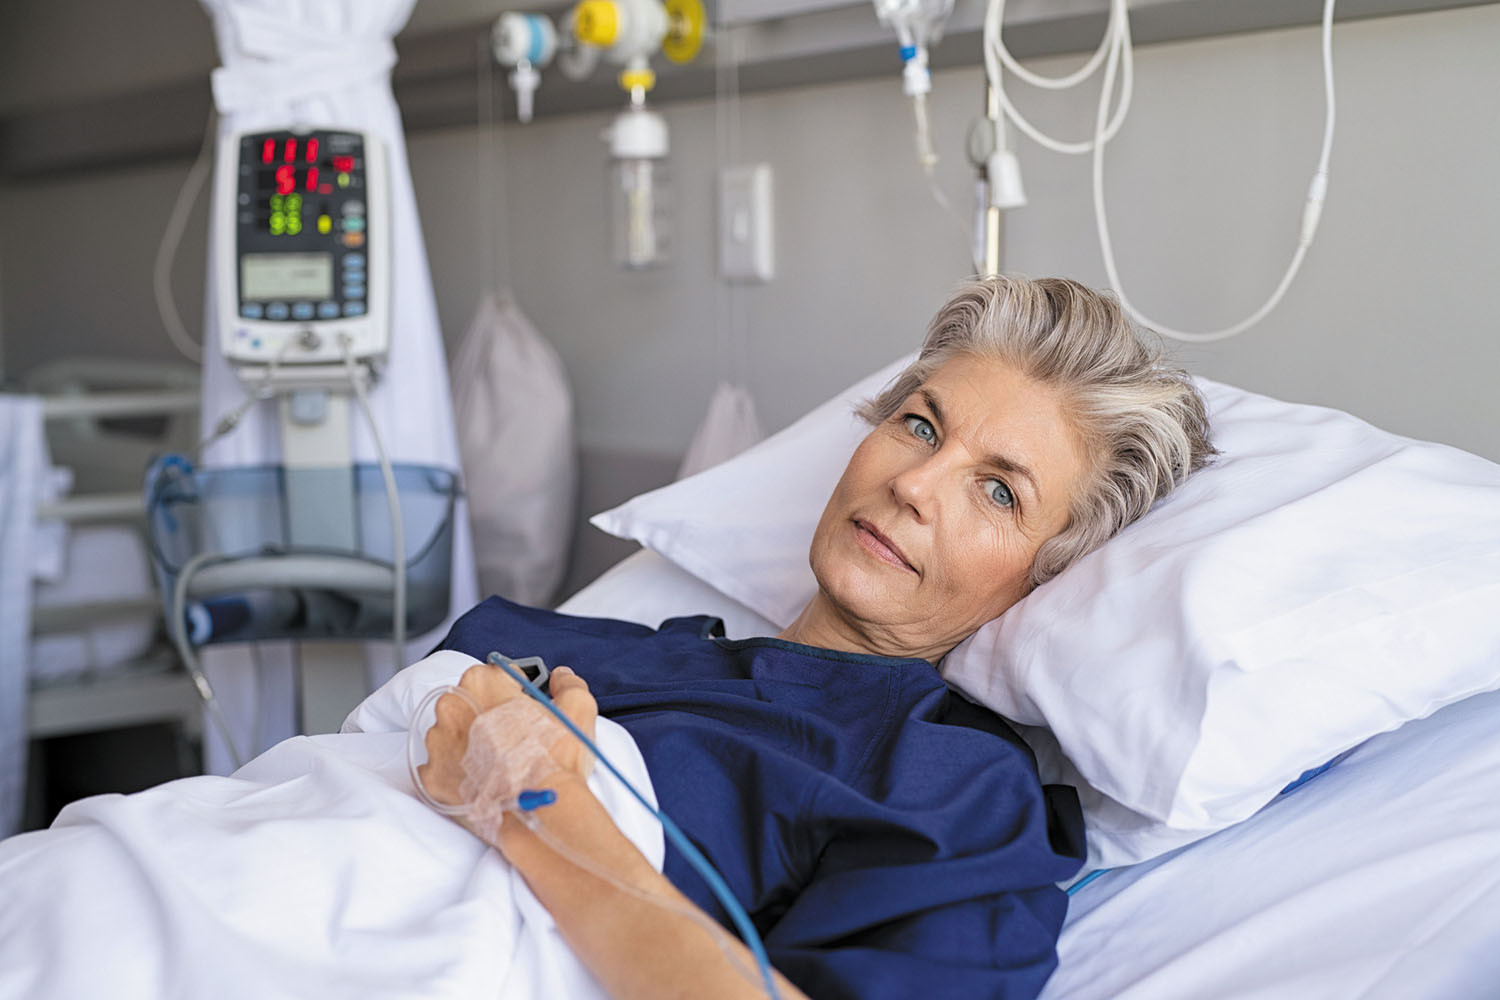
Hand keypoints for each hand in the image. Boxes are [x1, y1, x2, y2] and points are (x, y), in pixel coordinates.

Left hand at [417, 662, 598, 831]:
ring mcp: (436, 743)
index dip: (517, 692)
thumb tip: (561, 677)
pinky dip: (458, 772)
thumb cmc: (554, 760)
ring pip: (452, 734)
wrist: (539, 812)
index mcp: (482, 682)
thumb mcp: (578, 709)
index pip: (498, 674)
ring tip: (499, 763)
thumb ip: (569, 684)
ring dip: (470, 743)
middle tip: (514, 739)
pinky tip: (483, 780)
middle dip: (489, 715)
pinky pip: (441, 767)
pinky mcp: (430, 776)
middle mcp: (451, 706)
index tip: (525, 710)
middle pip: (471, 701)